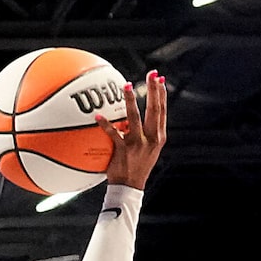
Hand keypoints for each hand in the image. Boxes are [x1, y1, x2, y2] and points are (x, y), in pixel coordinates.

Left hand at [98, 72, 167, 191]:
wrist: (130, 187)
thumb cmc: (137, 166)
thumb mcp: (147, 149)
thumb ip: (145, 132)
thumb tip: (134, 115)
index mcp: (159, 136)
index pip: (162, 111)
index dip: (162, 94)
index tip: (160, 78)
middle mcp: (151, 138)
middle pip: (154, 109)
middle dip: (154, 90)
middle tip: (151, 74)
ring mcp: (138, 144)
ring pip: (134, 117)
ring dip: (131, 100)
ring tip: (126, 85)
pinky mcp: (124, 150)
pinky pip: (113, 134)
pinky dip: (105, 125)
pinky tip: (98, 116)